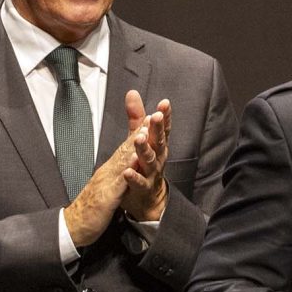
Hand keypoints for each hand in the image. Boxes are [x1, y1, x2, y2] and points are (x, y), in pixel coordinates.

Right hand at [64, 122, 147, 247]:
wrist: (72, 228)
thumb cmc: (88, 210)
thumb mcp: (105, 188)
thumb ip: (113, 176)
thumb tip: (122, 165)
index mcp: (108, 171)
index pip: (124, 149)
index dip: (138, 134)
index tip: (150, 118)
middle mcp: (106, 173)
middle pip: (124, 149)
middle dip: (139, 132)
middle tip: (152, 115)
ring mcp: (105, 184)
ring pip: (121, 161)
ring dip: (133, 145)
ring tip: (145, 131)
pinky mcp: (105, 198)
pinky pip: (118, 183)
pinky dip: (126, 170)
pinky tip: (133, 160)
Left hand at [118, 91, 170, 220]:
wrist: (148, 198)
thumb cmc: (145, 165)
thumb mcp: (142, 139)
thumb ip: (136, 118)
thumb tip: (132, 92)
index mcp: (158, 145)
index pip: (162, 128)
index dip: (164, 116)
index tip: (164, 103)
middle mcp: (158, 157)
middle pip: (158, 141)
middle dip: (157, 129)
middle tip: (155, 116)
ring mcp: (152, 173)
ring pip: (149, 160)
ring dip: (144, 149)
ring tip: (138, 139)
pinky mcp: (143, 188)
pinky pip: (139, 182)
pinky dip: (133, 176)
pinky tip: (127, 171)